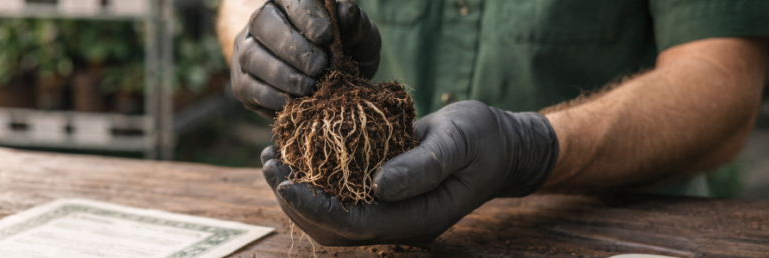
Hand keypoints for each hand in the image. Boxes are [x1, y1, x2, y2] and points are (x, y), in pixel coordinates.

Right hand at [231, 0, 380, 117]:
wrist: (338, 88)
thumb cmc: (349, 54)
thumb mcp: (362, 39)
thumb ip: (355, 25)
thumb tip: (344, 11)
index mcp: (290, 2)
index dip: (304, 15)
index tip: (325, 35)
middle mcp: (263, 21)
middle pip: (263, 23)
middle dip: (292, 47)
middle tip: (319, 66)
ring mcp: (247, 50)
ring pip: (252, 56)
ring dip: (282, 74)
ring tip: (310, 87)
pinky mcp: (243, 82)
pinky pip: (247, 87)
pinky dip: (271, 96)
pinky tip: (293, 101)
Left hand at [262, 100, 558, 244]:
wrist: (500, 146)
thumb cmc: (484, 139)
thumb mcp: (459, 143)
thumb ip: (423, 166)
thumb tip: (378, 185)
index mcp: (418, 219)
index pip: (354, 225)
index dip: (315, 207)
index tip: (285, 182)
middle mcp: (398, 223)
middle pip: (332, 229)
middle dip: (294, 200)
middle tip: (268, 163)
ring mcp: (389, 212)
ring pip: (330, 217)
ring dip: (297, 191)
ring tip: (271, 157)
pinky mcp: (382, 195)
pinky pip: (339, 197)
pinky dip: (312, 179)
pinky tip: (295, 153)